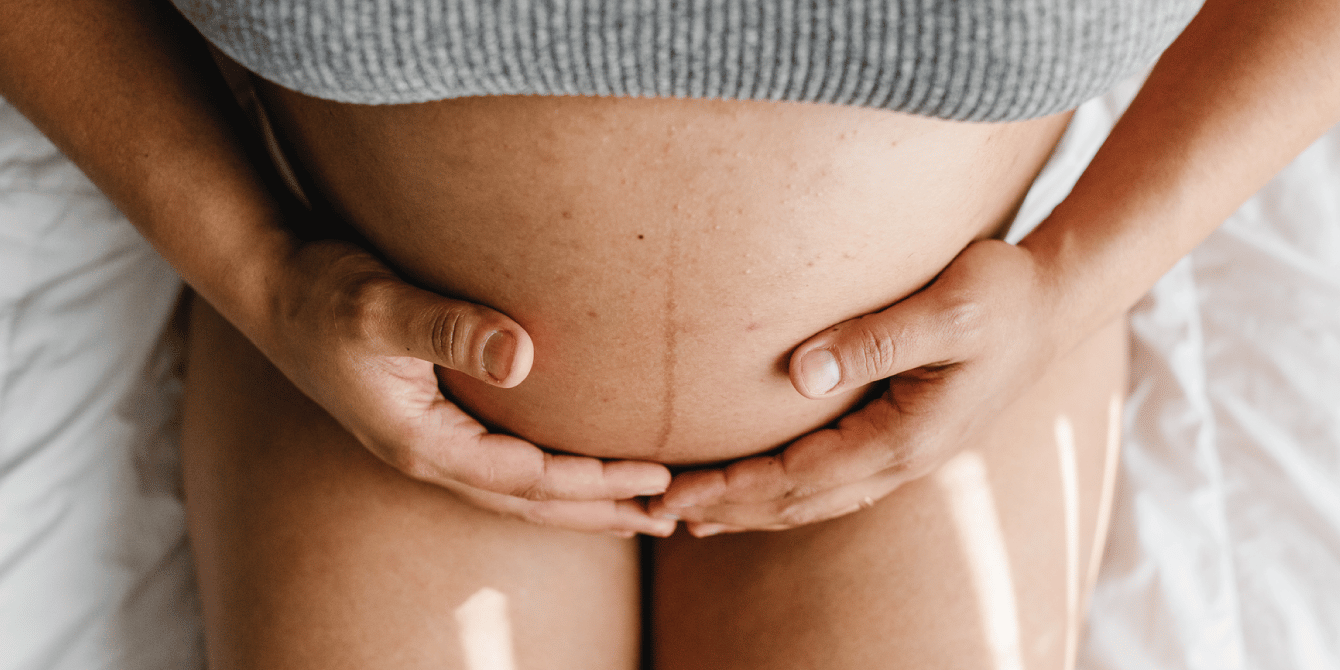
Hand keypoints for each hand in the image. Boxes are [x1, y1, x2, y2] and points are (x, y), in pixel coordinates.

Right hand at [253, 238, 675, 536]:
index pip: (529, 479)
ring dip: (579, 502)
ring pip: (519, 489)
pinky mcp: (431, 420)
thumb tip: (523, 356)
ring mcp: (428, 442)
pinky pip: (504, 464)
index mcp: (424, 442)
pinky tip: (572, 466)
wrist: (273, 286)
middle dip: (601, 512)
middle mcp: (429, 454)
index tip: (656, 477)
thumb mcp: (382, 305)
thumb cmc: (325, 291)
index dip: (595, 482)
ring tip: (636, 510)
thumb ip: (449, 327)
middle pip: (531, 503)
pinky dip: (549, 474)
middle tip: (669, 521)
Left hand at [652, 239, 1062, 534]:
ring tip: (691, 516)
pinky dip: (783, 493)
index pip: (797, 477)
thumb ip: (874, 338)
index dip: (730, 489)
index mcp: (906, 438)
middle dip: (725, 509)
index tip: (672, 493)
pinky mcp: (904, 439)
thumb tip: (800, 371)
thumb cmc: (1003, 296)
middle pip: (796, 502)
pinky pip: (831, 481)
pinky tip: (758, 490)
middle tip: (655, 511)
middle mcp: (903, 460)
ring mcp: (905, 455)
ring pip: (812, 500)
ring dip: (750, 510)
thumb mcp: (948, 308)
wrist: (1055, 304)